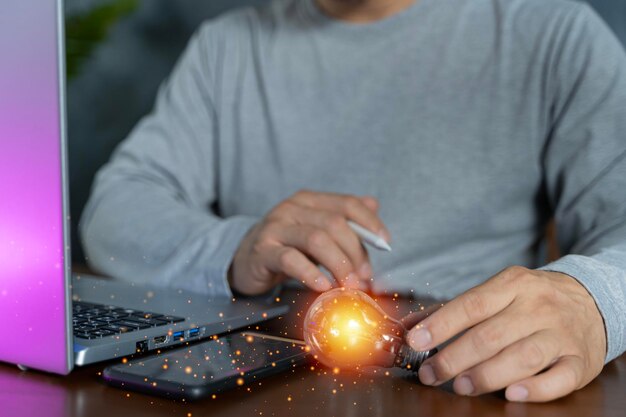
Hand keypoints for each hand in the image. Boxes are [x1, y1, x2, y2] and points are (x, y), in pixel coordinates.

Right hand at [229, 190, 390, 294]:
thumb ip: (343, 219)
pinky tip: (323, 286)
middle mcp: (292, 209)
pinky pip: (290, 259)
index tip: (385, 243)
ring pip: (317, 239)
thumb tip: (374, 205)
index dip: (370, 223)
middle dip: (355, 253)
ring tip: (348, 285)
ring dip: (339, 265)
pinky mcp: (263, 250)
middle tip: (363, 277)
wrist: (244, 259)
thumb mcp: (315, 229)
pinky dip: (311, 274)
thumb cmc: (286, 246)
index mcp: (309, 200)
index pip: (347, 204)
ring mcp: (275, 228)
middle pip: (335, 224)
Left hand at [406, 266, 605, 401]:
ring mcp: (562, 334)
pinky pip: (559, 379)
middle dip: (455, 357)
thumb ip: (456, 310)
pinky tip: (511, 394)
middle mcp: (539, 306)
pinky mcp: (580, 361)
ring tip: (461, 386)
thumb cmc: (531, 300)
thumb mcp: (498, 292)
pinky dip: (534, 389)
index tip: (415, 340)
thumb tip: (410, 327)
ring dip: (487, 375)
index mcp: (514, 284)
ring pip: (523, 356)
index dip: (441, 324)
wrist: (591, 300)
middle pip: (492, 334)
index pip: (472, 304)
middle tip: (431, 373)